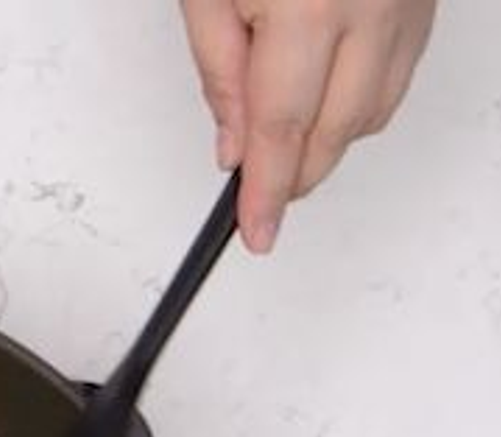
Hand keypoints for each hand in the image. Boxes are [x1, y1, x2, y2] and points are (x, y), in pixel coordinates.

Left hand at [180, 0, 435, 251]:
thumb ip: (219, 73)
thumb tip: (234, 146)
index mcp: (309, 4)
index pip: (283, 128)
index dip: (268, 191)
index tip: (256, 232)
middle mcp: (372, 2)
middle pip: (338, 129)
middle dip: (297, 175)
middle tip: (260, 198)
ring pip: (375, 109)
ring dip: (329, 140)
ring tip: (284, 141)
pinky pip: (398, 73)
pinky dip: (360, 101)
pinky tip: (326, 99)